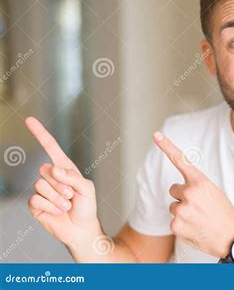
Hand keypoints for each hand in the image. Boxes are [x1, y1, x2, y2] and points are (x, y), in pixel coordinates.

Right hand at [25, 117, 101, 247]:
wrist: (81, 229)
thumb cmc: (87, 207)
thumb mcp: (87, 189)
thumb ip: (72, 177)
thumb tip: (53, 169)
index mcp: (65, 168)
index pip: (50, 148)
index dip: (40, 134)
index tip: (29, 120)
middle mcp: (51, 177)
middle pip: (46, 170)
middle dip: (62, 185)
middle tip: (72, 196)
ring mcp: (42, 190)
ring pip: (41, 185)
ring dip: (57, 198)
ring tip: (67, 205)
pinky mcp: (35, 205)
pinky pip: (36, 200)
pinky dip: (50, 207)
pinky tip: (58, 212)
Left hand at [153, 131, 233, 257]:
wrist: (230, 238)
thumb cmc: (223, 214)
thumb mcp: (213, 192)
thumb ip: (196, 187)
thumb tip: (179, 190)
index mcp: (200, 182)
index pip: (181, 160)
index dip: (166, 146)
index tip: (156, 135)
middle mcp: (189, 193)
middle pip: (174, 189)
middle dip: (182, 196)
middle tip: (199, 207)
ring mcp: (181, 209)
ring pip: (173, 206)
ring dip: (182, 211)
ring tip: (199, 218)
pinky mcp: (175, 225)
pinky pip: (173, 220)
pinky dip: (182, 225)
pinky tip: (195, 228)